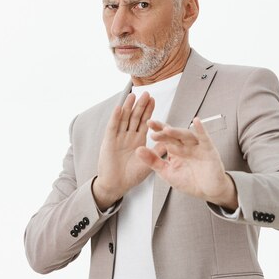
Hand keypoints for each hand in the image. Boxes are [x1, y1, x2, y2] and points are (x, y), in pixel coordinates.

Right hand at [93, 92, 162, 210]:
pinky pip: (113, 127)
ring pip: (124, 119)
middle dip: (140, 105)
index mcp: (137, 140)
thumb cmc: (131, 176)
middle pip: (134, 117)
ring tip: (133, 95)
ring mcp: (118, 138)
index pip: (144, 122)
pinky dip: (116, 117)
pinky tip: (120, 108)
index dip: (148, 111)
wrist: (116, 185)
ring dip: (128, 107)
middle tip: (146, 93)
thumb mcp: (148, 164)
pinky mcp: (108, 142)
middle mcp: (127, 136)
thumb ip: (157, 153)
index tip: (153, 100)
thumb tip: (169, 143)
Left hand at [135, 117, 237, 209]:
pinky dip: (201, 130)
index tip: (148, 123)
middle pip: (174, 134)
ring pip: (186, 135)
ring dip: (177, 132)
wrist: (208, 192)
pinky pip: (205, 138)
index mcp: (175, 149)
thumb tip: (138, 150)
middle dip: (163, 130)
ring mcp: (197, 147)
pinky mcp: (209, 150)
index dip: (157, 130)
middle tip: (152, 125)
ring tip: (167, 129)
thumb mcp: (167, 172)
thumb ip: (153, 161)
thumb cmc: (190, 181)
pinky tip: (196, 122)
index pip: (165, 137)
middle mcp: (186, 146)